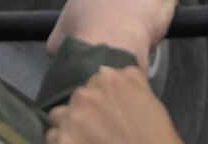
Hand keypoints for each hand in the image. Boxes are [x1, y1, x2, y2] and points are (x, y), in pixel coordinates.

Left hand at [46, 66, 183, 143]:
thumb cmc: (155, 135)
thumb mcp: (149, 99)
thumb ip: (129, 80)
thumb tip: (106, 71)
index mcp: (109, 80)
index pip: (93, 81)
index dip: (100, 98)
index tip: (107, 112)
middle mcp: (86, 95)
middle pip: (75, 98)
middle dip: (83, 111)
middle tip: (97, 127)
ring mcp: (72, 119)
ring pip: (57, 116)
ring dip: (67, 125)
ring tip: (81, 138)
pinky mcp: (64, 141)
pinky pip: (52, 137)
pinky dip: (62, 142)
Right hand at [49, 0, 176, 70]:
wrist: (106, 45)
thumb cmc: (79, 40)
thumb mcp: (58, 39)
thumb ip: (62, 36)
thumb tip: (59, 48)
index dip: (107, 8)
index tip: (108, 24)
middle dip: (127, 6)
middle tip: (125, 30)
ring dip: (146, 11)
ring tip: (141, 34)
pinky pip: (168, 3)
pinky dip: (165, 17)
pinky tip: (156, 32)